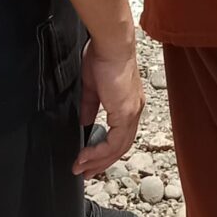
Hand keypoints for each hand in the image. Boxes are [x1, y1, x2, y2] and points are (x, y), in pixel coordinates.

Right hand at [75, 37, 144, 177]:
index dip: (105, 150)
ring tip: (81, 168)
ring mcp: (132, 112)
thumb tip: (85, 123)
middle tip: (85, 172)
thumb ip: (90, 106)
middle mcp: (134, 110)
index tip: (88, 159)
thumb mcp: (93, 87)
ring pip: (119, 148)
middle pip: (121, 146)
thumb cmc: (102, 56)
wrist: (110, 44)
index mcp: (128, 103)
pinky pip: (114, 141)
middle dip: (102, 162)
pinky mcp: (126, 112)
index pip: (120, 135)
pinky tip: (86, 155)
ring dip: (99, 161)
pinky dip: (99, 152)